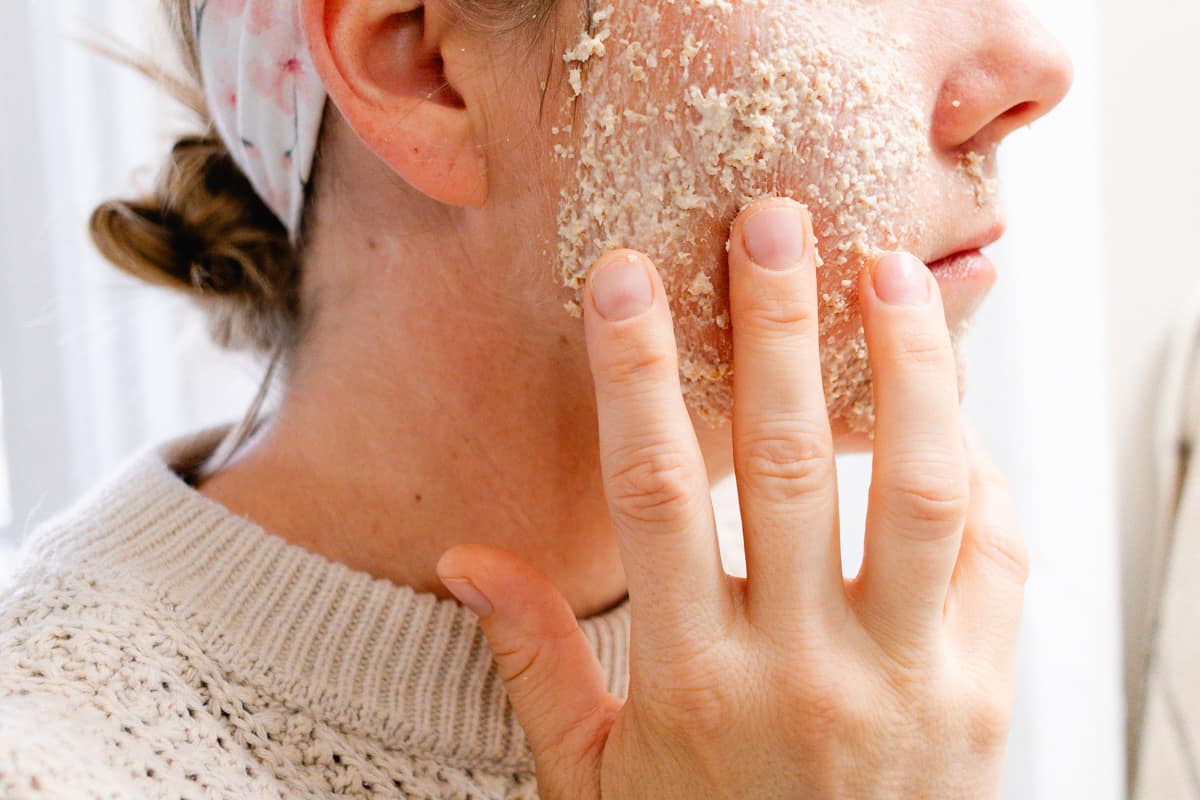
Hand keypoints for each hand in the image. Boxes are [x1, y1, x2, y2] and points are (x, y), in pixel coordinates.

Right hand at [437, 198, 1026, 798]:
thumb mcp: (595, 784)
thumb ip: (537, 665)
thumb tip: (470, 560)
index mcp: (693, 686)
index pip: (654, 494)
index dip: (637, 374)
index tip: (626, 279)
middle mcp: (803, 672)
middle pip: (783, 466)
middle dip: (772, 328)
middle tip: (769, 222)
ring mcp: (907, 680)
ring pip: (915, 493)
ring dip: (905, 369)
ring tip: (889, 270)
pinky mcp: (981, 693)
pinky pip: (995, 557)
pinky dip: (975, 468)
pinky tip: (945, 405)